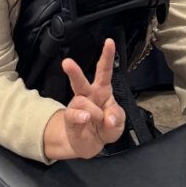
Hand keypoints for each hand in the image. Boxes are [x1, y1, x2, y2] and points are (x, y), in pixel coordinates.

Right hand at [44, 39, 125, 159]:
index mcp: (103, 91)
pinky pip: (73, 114)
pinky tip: (86, 119)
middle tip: (66, 63)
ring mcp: (77, 106)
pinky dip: (81, 117)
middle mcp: (88, 95)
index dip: (107, 56)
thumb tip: (110, 118)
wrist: (90, 145)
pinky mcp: (70, 119)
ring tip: (96, 120)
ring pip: (80, 101)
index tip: (109, 41)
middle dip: (74, 72)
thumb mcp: (118, 123)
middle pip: (80, 81)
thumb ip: (117, 117)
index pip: (104, 71)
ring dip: (93, 112)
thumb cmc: (105, 127)